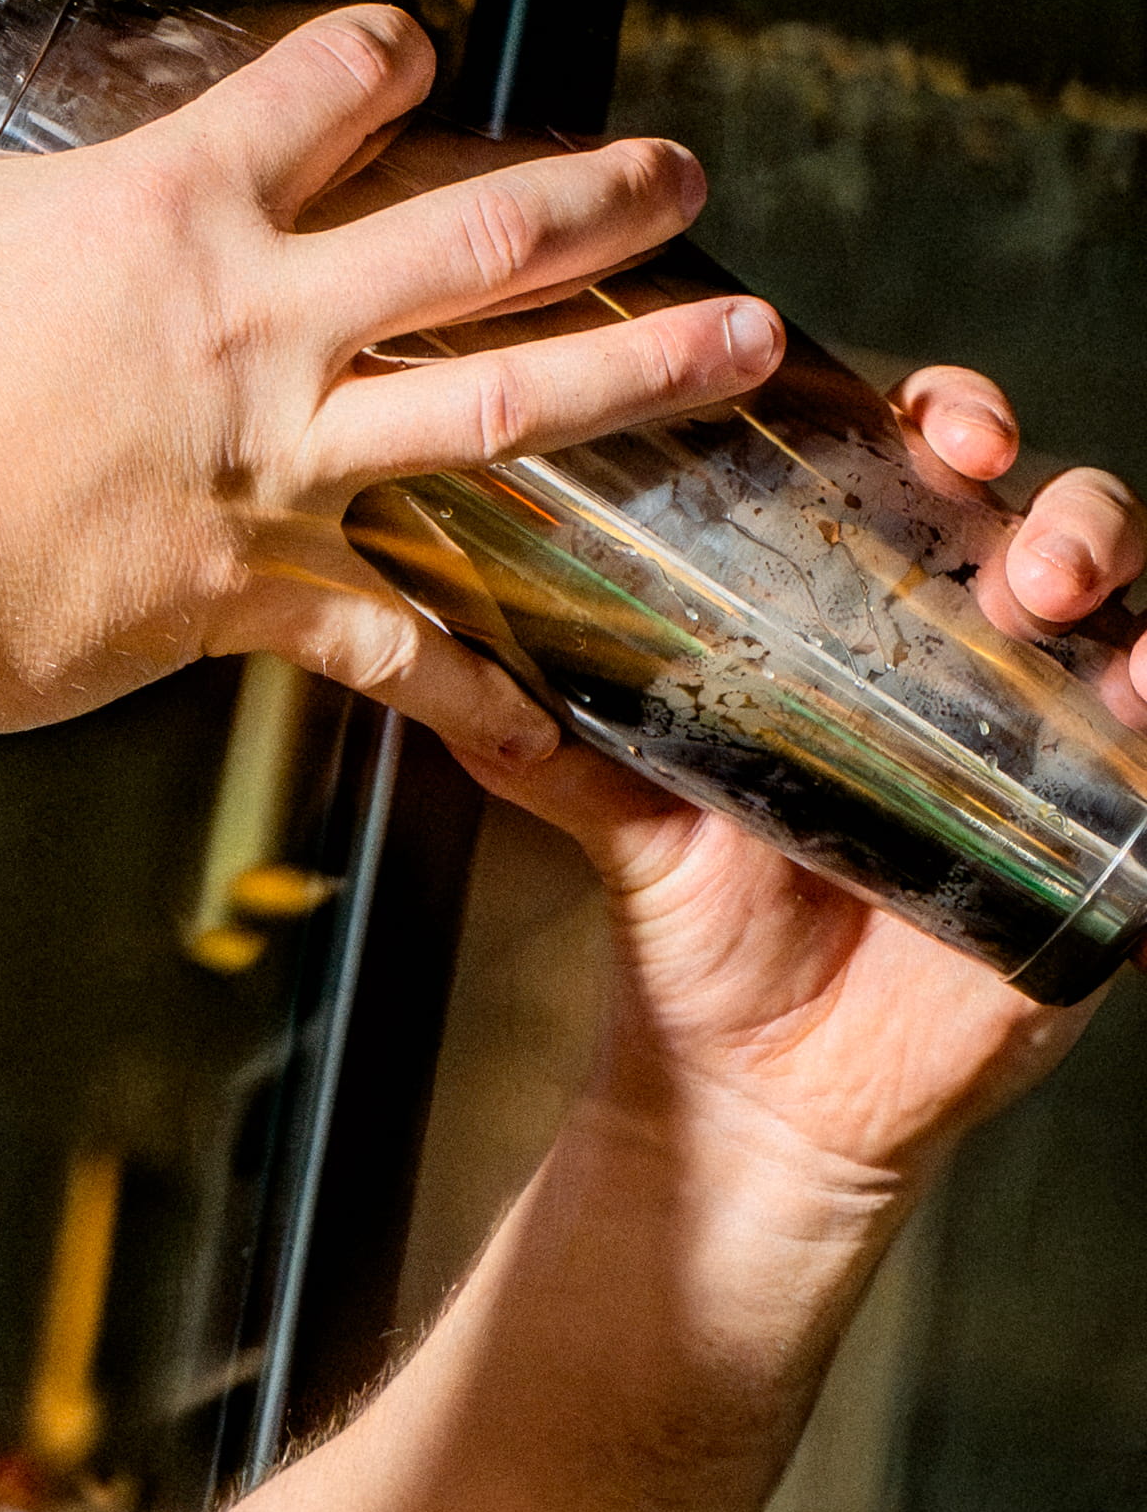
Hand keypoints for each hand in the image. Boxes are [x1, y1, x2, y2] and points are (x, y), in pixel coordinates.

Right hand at [0, 0, 783, 760]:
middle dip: (603, 193)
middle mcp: (253, 322)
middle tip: (683, 177)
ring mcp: (267, 463)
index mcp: (167, 208)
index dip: (386, 53)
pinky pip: (389, 642)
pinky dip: (470, 684)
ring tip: (743, 339)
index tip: (409, 57)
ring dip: (637, 369)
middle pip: (481, 233)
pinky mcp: (243, 593)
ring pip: (497, 401)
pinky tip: (546, 715)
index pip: (332, 85)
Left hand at [482, 362, 1116, 1203]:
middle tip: (1012, 542)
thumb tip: (434, 661)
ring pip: (1128, 615)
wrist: (754, 1092)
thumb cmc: (701, 934)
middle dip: (1055, 504)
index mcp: (863, 619)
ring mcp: (1046, 742)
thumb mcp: (619, 820)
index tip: (930, 422)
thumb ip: (541, 739)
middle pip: (1049, 522)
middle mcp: (968, 658)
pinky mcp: (1098, 837)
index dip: (944, 420)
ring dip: (1120, 578)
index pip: (922, 474)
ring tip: (1066, 600)